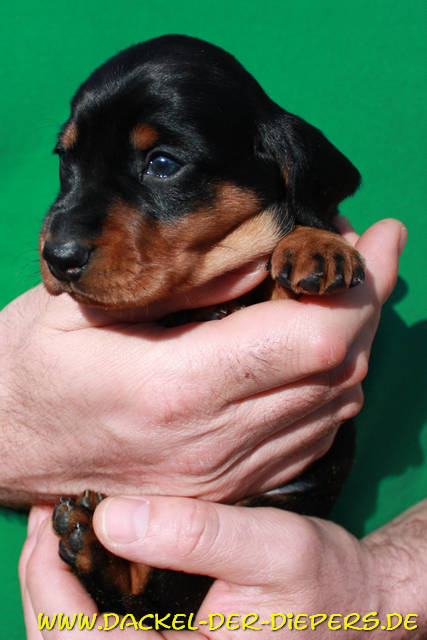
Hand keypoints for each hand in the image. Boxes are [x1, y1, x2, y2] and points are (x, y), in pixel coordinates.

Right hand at [0, 218, 404, 504]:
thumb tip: (266, 256)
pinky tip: (317, 349)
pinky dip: (329, 386)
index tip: (369, 236)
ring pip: (335, 405)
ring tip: (341, 289)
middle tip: (367, 250)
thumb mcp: (90, 301)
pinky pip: (310, 437)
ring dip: (353, 341)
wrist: (2, 444)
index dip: (356, 283)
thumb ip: (184, 281)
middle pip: (339, 370)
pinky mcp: (225, 486)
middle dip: (368, 301)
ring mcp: (223, 473)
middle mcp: (211, 441)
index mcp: (176, 386)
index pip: (312, 339)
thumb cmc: (32, 365)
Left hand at [20, 498, 426, 637]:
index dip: (51, 582)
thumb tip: (113, 517)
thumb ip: (197, 534)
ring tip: (62, 520)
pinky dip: (83, 584)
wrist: (350, 603)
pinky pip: (102, 623)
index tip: (51, 519)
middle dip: (44, 575)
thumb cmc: (321, 583)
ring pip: (77, 635)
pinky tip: (91, 543)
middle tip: (49, 511)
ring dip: (58, 578)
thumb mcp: (270, 546)